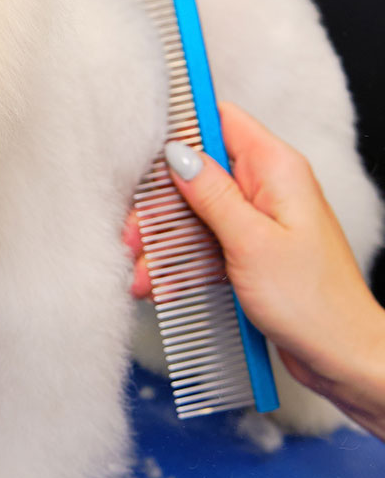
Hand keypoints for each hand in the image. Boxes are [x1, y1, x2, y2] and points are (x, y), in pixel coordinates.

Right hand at [129, 102, 384, 436]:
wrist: (342, 358)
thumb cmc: (314, 303)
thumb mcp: (251, 242)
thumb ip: (211, 193)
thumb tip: (176, 152)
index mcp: (275, 169)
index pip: (220, 119)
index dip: (179, 123)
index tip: (141, 141)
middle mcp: (265, 187)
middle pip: (195, 171)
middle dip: (159, 204)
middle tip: (134, 234)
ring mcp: (256, 219)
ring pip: (191, 211)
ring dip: (162, 241)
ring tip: (142, 274)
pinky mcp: (247, 249)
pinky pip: (201, 242)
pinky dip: (177, 261)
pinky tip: (157, 285)